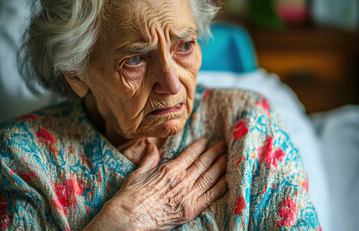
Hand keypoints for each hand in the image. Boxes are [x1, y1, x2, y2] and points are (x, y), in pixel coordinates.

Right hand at [84, 138, 227, 230]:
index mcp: (170, 169)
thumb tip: (151, 146)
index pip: (190, 154)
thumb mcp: (137, 173)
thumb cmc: (130, 197)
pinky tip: (229, 179)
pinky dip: (222, 186)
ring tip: (229, 156)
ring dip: (221, 165)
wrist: (129, 217)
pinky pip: (212, 196)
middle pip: (204, 163)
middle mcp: (182, 179)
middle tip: (224, 144)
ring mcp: (189, 195)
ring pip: (211, 176)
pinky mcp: (192, 210)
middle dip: (215, 152)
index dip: (200, 146)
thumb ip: (148, 159)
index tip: (207, 140)